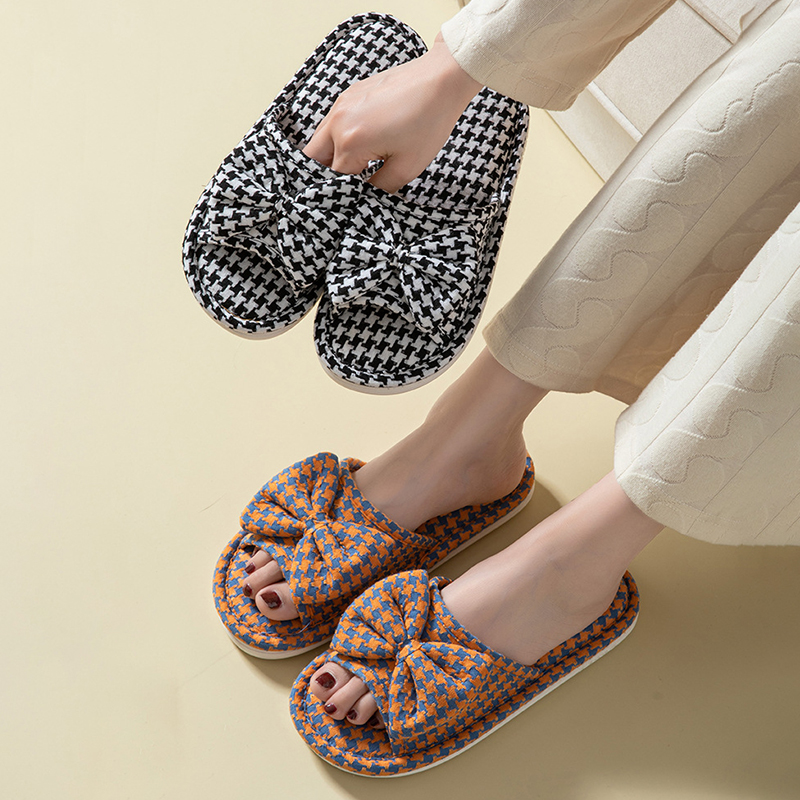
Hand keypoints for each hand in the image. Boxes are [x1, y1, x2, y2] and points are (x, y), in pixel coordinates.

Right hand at [302, 33, 482, 192]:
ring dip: (329, 157)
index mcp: (351, 142)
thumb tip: (366, 198)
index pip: (334, 179)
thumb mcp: (407, 167)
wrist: (440, 80)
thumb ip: (379, 188)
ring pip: (318, 141)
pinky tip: (357, 148)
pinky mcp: (347, 96)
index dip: (342, 194)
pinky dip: (336, 139)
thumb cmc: (428, 122)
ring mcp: (340, 105)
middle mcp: (338, 121)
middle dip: (325, 177)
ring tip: (351, 169)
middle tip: (343, 188)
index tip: (350, 202)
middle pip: (314, 159)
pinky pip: (330, 124)